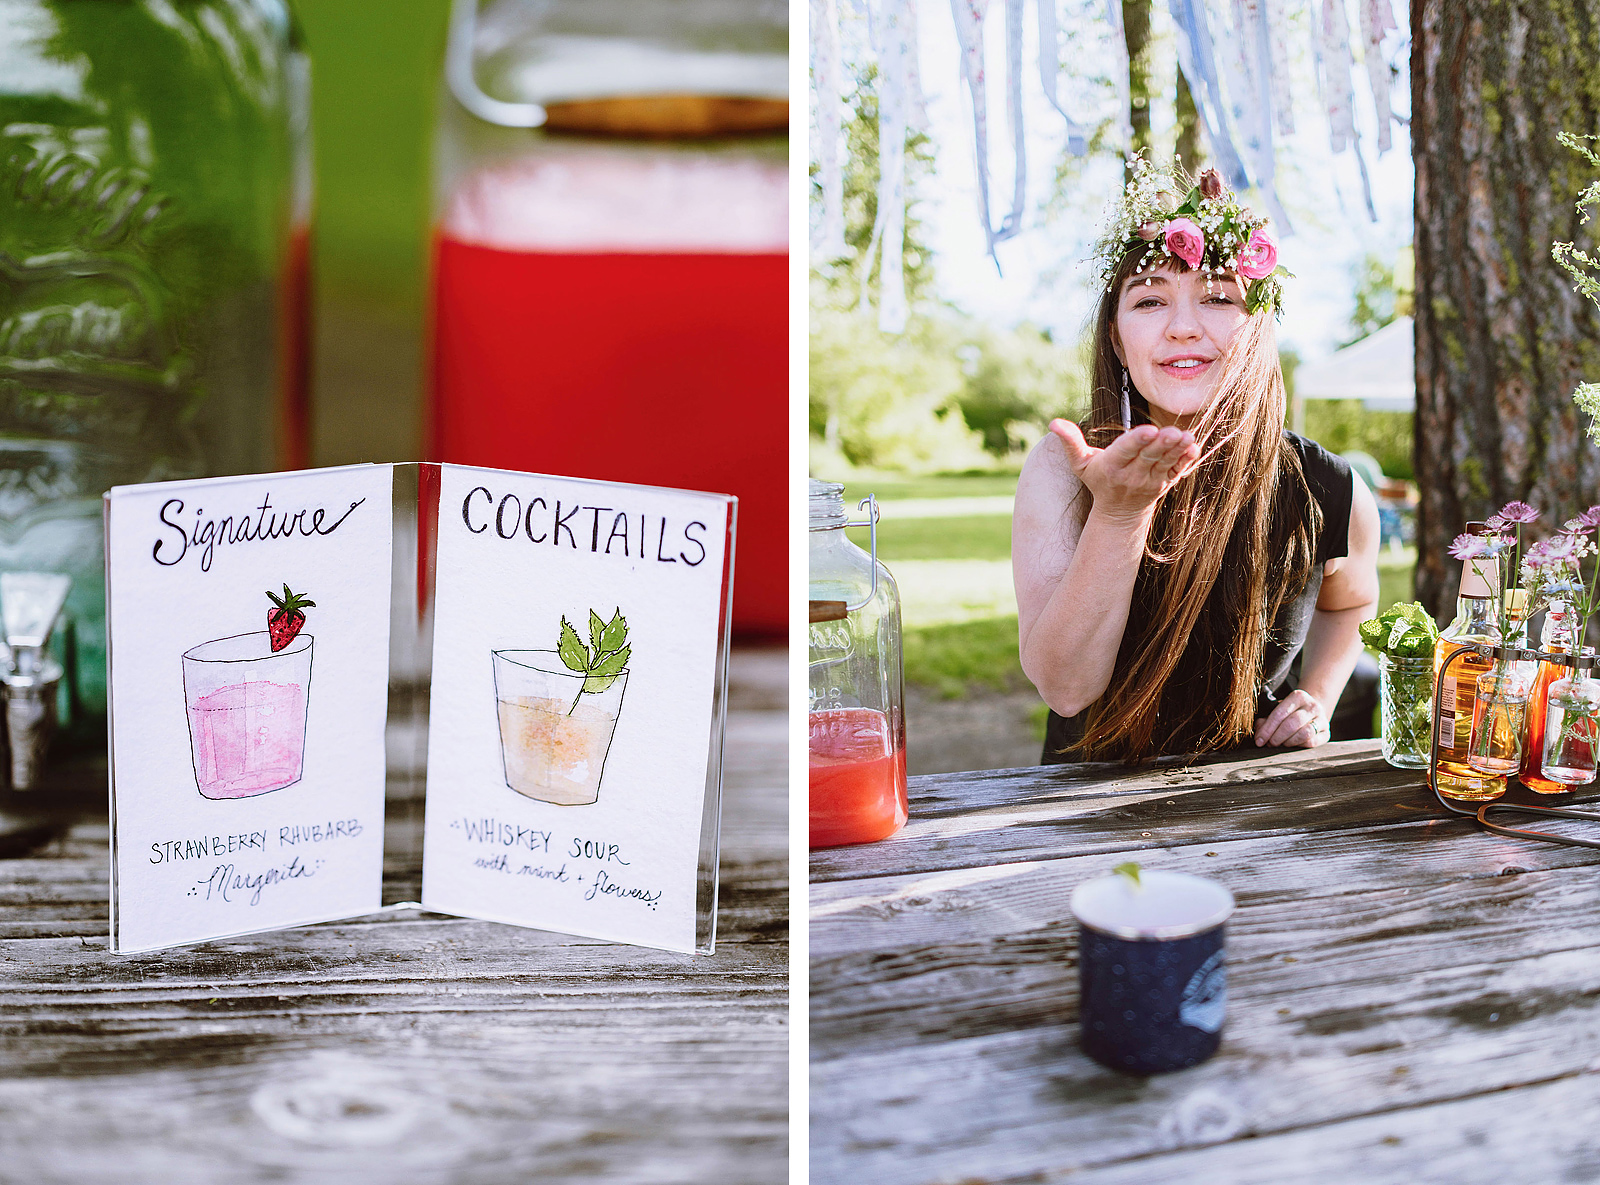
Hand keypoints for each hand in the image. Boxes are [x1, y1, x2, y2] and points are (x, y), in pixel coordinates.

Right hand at [1048, 419, 1200, 523]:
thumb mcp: (1080, 464)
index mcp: (1111, 466)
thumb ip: (1070, 442)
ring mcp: (1151, 480)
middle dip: (1161, 444)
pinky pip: (1178, 470)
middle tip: (1172, 432)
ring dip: (1177, 449)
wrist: (1119, 513)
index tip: (1148, 430)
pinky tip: (1193, 447)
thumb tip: (1053, 422)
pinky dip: (1186, 460)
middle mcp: (1132, 475)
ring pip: (1165, 462)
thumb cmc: (1098, 481)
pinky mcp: (1165, 482)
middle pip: (1148, 457)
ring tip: (1186, 436)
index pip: (1125, 451)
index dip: (1137, 441)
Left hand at [1254, 689, 1329, 747]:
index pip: (1280, 713)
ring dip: (1288, 742)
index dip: (1267, 729)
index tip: (1259, 740)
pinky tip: (1293, 745)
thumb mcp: (1278, 710)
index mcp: (1298, 696)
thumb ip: (1266, 719)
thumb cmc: (1290, 712)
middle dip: (1277, 736)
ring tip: (1281, 744)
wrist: (1311, 712)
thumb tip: (1260, 732)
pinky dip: (1299, 746)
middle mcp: (1312, 706)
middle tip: (1270, 743)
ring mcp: (1322, 719)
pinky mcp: (1326, 733)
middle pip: (1292, 724)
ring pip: (1304, 733)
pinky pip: (1312, 742)